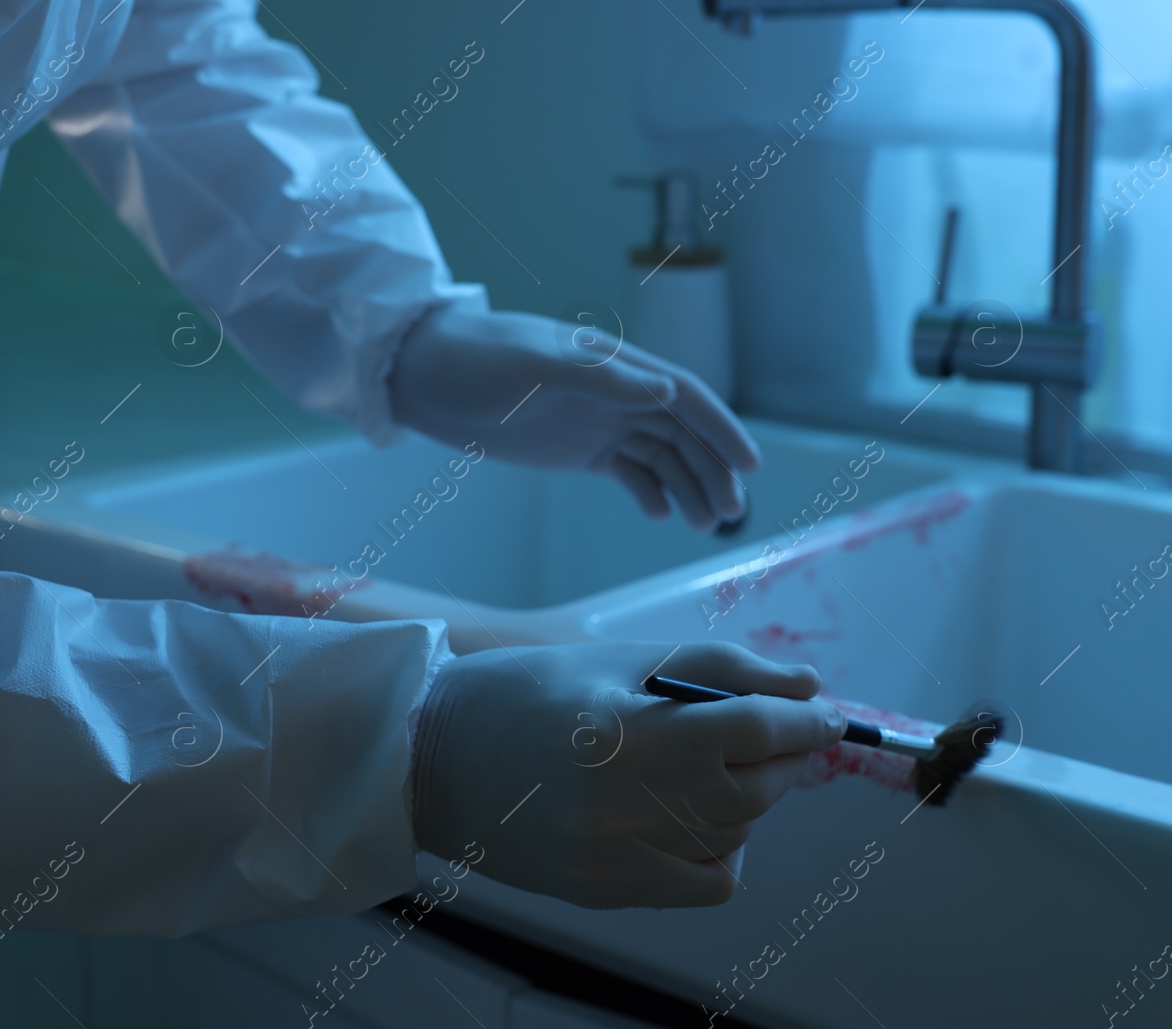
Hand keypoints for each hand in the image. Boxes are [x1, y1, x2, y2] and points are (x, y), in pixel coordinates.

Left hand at [390, 307, 757, 529]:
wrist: (419, 374)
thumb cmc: (474, 359)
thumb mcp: (534, 365)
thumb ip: (601, 378)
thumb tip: (667, 393)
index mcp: (614, 364)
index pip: (685, 396)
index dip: (722, 428)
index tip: (751, 464)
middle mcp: (616, 392)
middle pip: (683, 432)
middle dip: (712, 469)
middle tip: (729, 513)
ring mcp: (598, 422)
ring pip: (662, 456)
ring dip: (688, 486)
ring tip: (704, 525)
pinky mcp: (577, 449)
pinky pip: (629, 471)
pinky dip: (650, 492)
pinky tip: (660, 514)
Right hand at [410, 642, 844, 908]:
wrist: (431, 755)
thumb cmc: (529, 691)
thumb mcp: (622, 659)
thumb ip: (719, 670)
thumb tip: (804, 689)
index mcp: (631, 731)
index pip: (756, 727)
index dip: (806, 721)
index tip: (829, 716)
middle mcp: (628, 802)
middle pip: (756, 785)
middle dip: (785, 756)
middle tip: (781, 734)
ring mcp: (617, 856)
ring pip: (736, 832)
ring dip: (750, 798)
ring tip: (720, 765)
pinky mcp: (605, 890)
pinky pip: (707, 882)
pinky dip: (722, 850)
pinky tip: (697, 817)